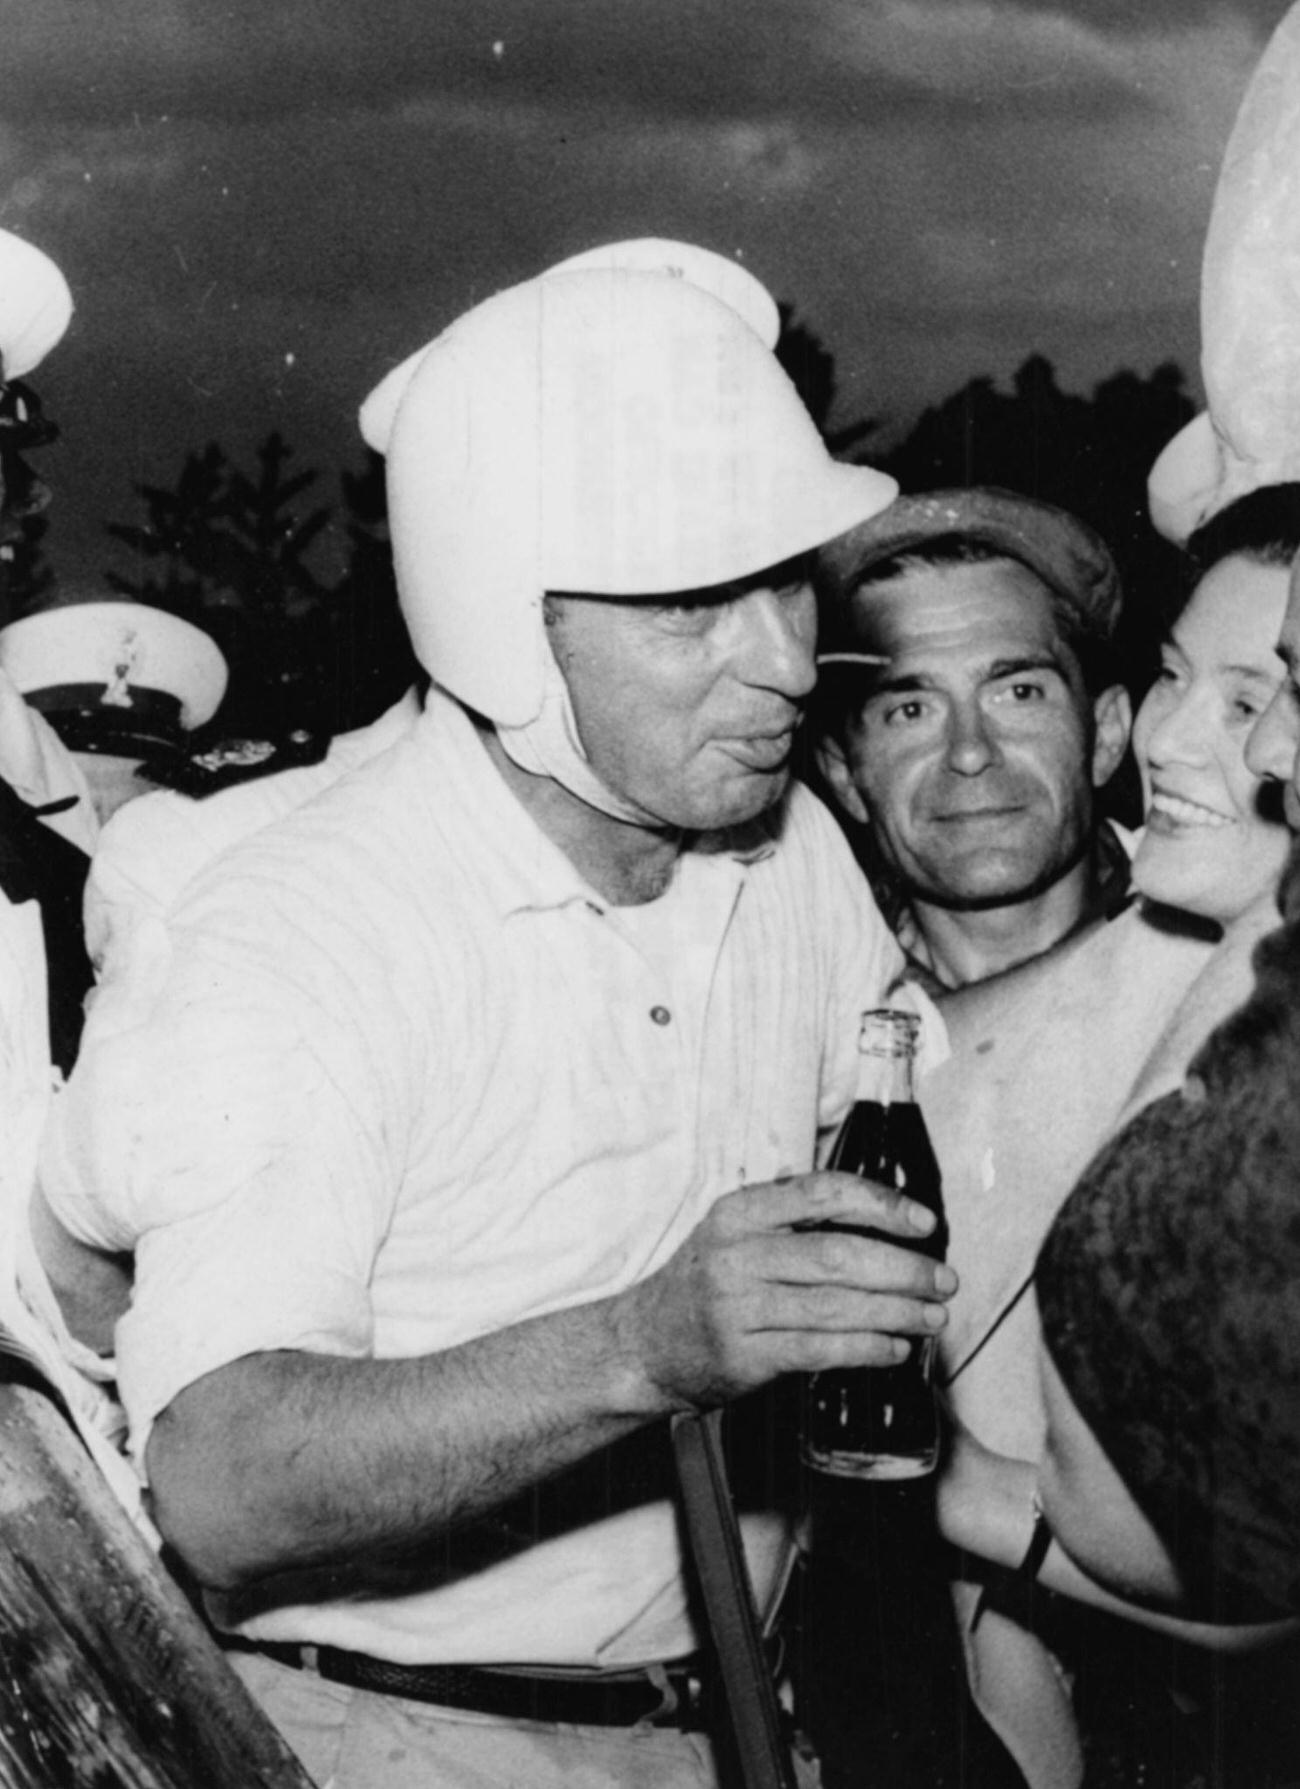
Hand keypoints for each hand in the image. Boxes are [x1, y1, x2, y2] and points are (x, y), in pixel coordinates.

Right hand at [614, 1170, 955, 1411]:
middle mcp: (736, 1254)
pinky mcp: (743, 1356)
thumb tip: (885, 1214)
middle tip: (943, 1280)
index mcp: (739, 1211)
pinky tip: (893, 1348)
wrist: (644, 1343)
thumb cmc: (706, 1282)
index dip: (881, 1205)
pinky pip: (819, 1350)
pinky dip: (865, 1349)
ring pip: (835, 1306)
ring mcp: (737, 1307)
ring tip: (932, 1318)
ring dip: (896, 1312)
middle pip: (838, 1254)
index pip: (822, 1193)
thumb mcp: (734, 1231)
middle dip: (903, 1268)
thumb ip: (793, 1217)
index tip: (924, 1222)